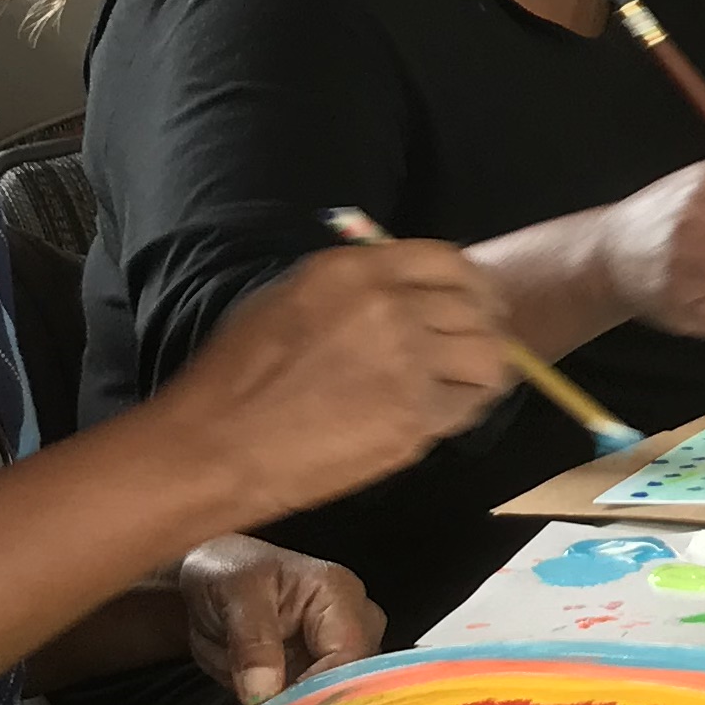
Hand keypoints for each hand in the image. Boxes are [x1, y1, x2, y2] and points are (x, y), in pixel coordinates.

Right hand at [159, 239, 513, 520]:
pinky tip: (444, 413)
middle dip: (482, 327)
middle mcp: (390, 305)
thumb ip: (353, 287)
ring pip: (487, 355)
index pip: (449, 259)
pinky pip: (470, 405)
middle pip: (475, 307)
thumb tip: (406, 289)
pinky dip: (464, 408)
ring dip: (481, 369)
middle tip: (473, 350)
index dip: (472, 283)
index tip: (477, 302)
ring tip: (463, 384)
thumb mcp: (290, 297)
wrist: (216, 445)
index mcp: (356, 269)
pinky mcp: (415, 415)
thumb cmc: (237, 375)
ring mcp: (407, 361)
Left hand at [178, 534, 383, 704]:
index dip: (316, 692)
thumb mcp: (235, 592)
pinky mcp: (312, 680)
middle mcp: (349, 626)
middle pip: (349, 685)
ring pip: (330, 704)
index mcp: (339, 594)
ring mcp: (333, 656)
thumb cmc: (228, 570)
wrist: (210, 581)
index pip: (348, 657)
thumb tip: (264, 690)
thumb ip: (252, 640)